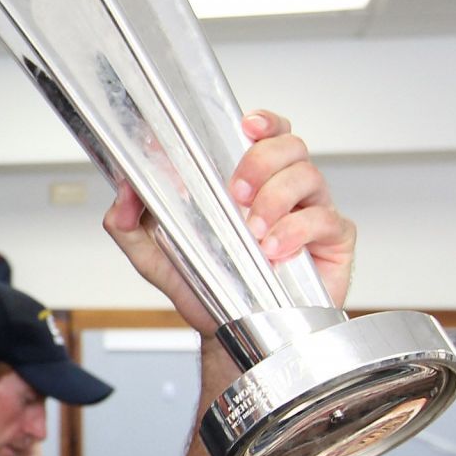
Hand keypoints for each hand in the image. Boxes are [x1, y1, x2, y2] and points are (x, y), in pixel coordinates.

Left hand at [103, 111, 356, 333]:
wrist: (230, 333)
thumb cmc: (205, 286)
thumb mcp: (153, 255)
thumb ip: (128, 224)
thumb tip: (124, 192)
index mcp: (249, 180)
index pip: (266, 133)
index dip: (263, 122)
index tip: (246, 126)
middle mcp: (284, 188)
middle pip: (290, 145)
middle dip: (261, 161)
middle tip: (236, 192)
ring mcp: (311, 211)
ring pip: (309, 176)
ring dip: (276, 198)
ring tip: (252, 230)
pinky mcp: (331, 240)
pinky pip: (325, 219)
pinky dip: (296, 231)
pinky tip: (273, 250)